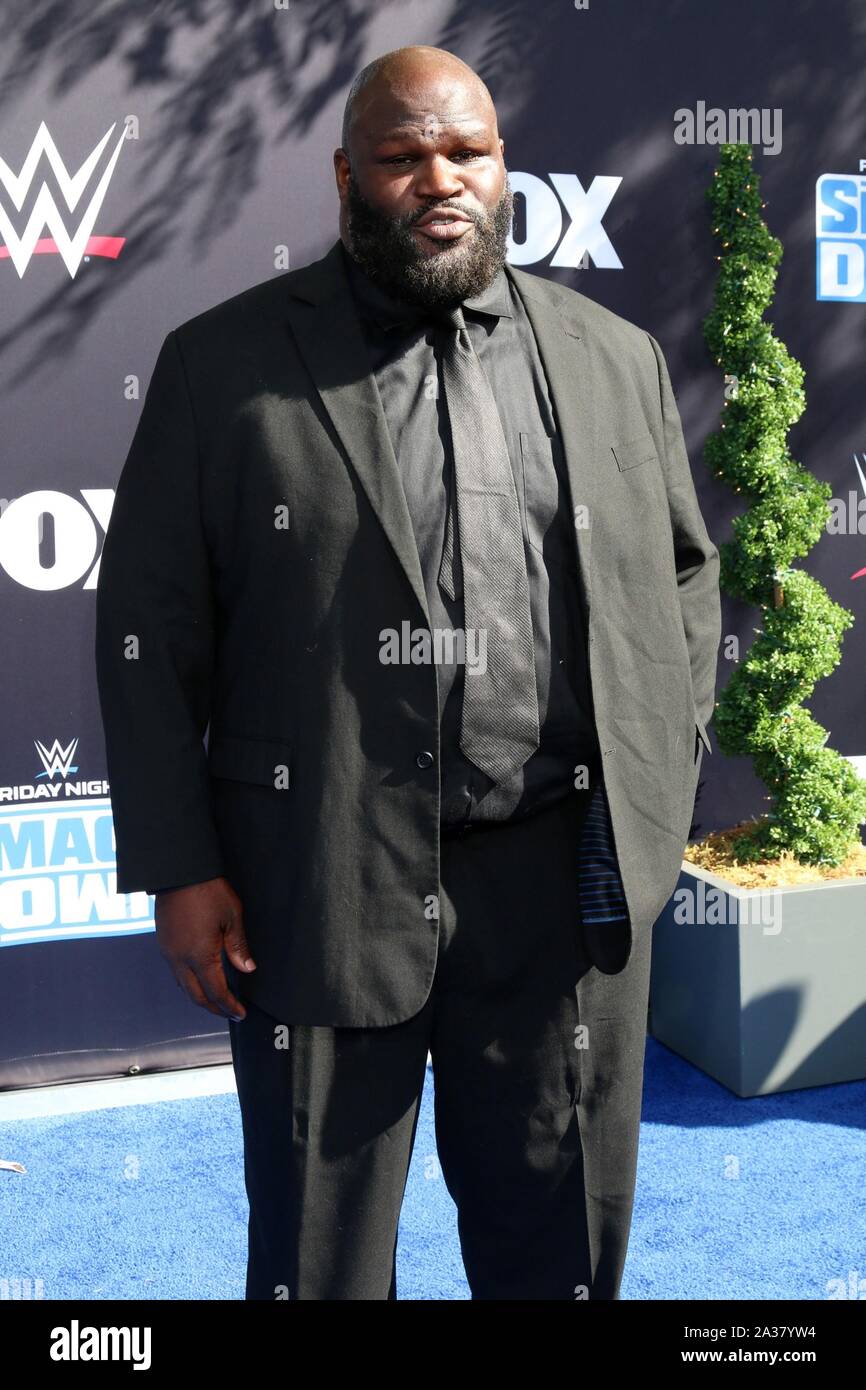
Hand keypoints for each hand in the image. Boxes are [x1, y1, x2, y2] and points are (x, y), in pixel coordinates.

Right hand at [154, 877, 255, 1020]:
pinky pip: (175, 972)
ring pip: (183, 986)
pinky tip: (199, 978)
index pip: (216, 992)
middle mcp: (180, 960)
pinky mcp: (163, 943)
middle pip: (196, 996)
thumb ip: (238, 947)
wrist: (179, 872)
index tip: (240, 1013)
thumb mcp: (232, 918)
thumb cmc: (208, 891)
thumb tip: (247, 969)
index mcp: (200, 956)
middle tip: (230, 1012)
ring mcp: (168, 952)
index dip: (229, 1006)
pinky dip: (189, 983)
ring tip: (217, 1000)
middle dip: (214, 1008)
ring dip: (200, 997)